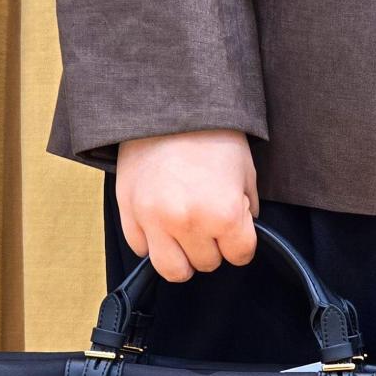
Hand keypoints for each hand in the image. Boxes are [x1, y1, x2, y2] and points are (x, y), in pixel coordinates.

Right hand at [115, 129, 258, 281]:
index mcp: (223, 213)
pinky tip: (161, 221)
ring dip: (183, 256)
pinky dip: (153, 241)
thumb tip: (239, 232)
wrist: (168, 106)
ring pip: (173, 270)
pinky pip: (141, 248)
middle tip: (208, 220)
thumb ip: (246, 209)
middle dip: (212, 246)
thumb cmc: (212, 135)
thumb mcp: (245, 171)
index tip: (235, 228)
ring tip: (185, 233)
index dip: (241, 242)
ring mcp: (154, 221)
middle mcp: (188, 223)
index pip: (240, 256)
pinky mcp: (129, 213)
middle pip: (207, 264)